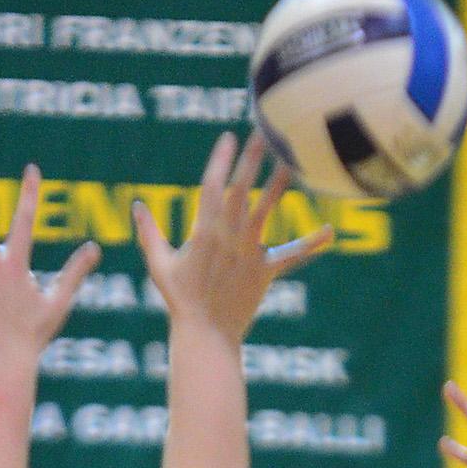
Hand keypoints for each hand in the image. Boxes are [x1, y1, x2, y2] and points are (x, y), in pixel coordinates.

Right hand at [135, 130, 331, 347]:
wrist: (207, 333)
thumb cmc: (180, 300)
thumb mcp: (159, 264)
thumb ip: (149, 233)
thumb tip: (136, 205)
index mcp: (203, 231)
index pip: (212, 186)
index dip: (221, 160)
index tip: (228, 137)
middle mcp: (228, 237)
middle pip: (241, 190)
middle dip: (252, 160)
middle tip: (265, 134)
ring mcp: (249, 253)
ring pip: (266, 211)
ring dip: (279, 185)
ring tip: (293, 162)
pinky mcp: (265, 271)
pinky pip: (291, 255)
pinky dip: (311, 245)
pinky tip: (330, 232)